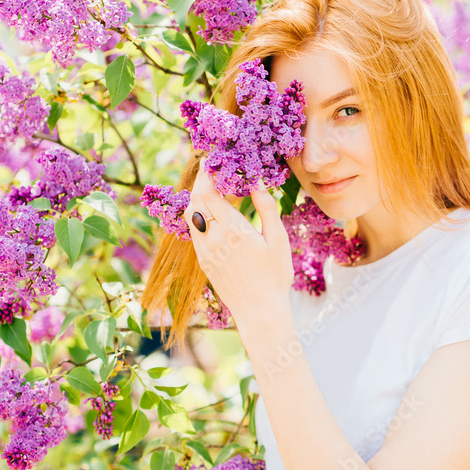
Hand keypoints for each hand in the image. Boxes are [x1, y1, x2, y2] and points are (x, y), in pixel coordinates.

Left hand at [184, 165, 294, 324]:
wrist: (259, 310)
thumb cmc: (275, 276)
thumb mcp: (278, 240)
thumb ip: (266, 208)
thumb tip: (257, 182)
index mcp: (233, 230)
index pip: (209, 192)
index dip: (207, 173)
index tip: (212, 160)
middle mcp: (213, 238)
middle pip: (195, 200)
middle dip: (199, 181)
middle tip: (209, 168)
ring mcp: (205, 251)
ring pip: (190, 215)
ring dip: (196, 197)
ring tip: (208, 186)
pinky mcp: (203, 261)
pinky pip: (194, 231)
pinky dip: (198, 215)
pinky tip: (209, 212)